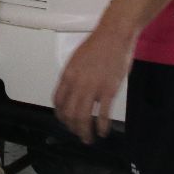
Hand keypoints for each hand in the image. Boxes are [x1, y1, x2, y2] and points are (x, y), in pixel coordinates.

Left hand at [52, 22, 135, 144]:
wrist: (114, 34)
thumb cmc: (98, 44)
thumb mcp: (77, 59)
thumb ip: (74, 76)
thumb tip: (73, 90)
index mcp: (67, 75)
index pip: (59, 101)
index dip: (61, 115)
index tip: (66, 122)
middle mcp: (76, 84)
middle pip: (69, 113)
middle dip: (72, 128)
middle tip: (79, 134)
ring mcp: (92, 88)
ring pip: (83, 118)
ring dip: (84, 132)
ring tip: (88, 139)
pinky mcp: (108, 90)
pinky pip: (102, 115)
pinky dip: (101, 127)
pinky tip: (103, 132)